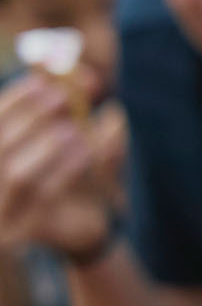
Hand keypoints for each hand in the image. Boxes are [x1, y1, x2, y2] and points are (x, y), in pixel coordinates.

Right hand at [0, 75, 122, 258]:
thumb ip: (78, 109)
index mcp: (0, 152)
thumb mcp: (82, 137)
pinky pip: (42, 198)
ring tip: (75, 130)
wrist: (89, 227)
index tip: (46, 77)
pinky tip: (87, 152)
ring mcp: (3, 209)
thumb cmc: (79, 175)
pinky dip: (64, 170)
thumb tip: (85, 73)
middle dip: (30, 116)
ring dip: (45, 146)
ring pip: (15, 174)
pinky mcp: (26, 231)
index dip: (18, 96)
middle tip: (63, 97)